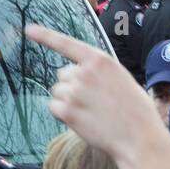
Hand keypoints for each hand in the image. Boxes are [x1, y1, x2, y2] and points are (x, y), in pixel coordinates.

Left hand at [25, 24, 169, 168]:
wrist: (140, 138)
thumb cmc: (135, 111)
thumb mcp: (122, 78)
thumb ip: (98, 72)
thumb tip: (74, 74)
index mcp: (101, 61)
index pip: (67, 44)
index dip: (45, 36)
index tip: (29, 29)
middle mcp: (85, 73)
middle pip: (62, 75)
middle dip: (73, 86)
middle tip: (94, 101)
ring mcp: (75, 92)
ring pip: (57, 92)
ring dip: (68, 101)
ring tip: (91, 112)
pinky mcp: (68, 111)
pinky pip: (53, 107)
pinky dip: (62, 114)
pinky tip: (82, 121)